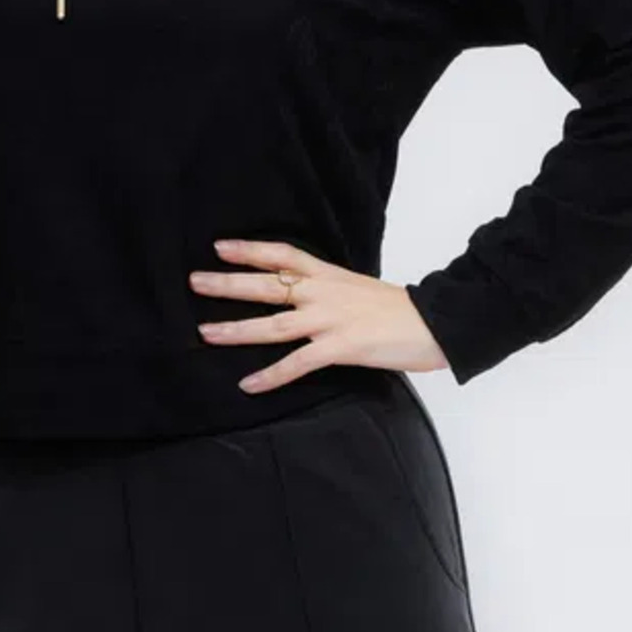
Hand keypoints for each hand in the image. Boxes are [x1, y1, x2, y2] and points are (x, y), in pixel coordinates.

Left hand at [188, 238, 449, 394]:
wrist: (437, 323)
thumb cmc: (400, 309)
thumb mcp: (358, 289)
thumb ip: (329, 291)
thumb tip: (304, 298)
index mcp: (329, 275)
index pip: (282, 255)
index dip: (250, 250)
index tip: (219, 246)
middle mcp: (323, 293)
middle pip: (267, 285)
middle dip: (228, 284)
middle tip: (194, 282)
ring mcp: (330, 320)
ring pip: (273, 324)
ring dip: (236, 329)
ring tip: (205, 332)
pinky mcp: (340, 347)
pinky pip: (297, 364)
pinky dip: (270, 375)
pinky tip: (247, 384)